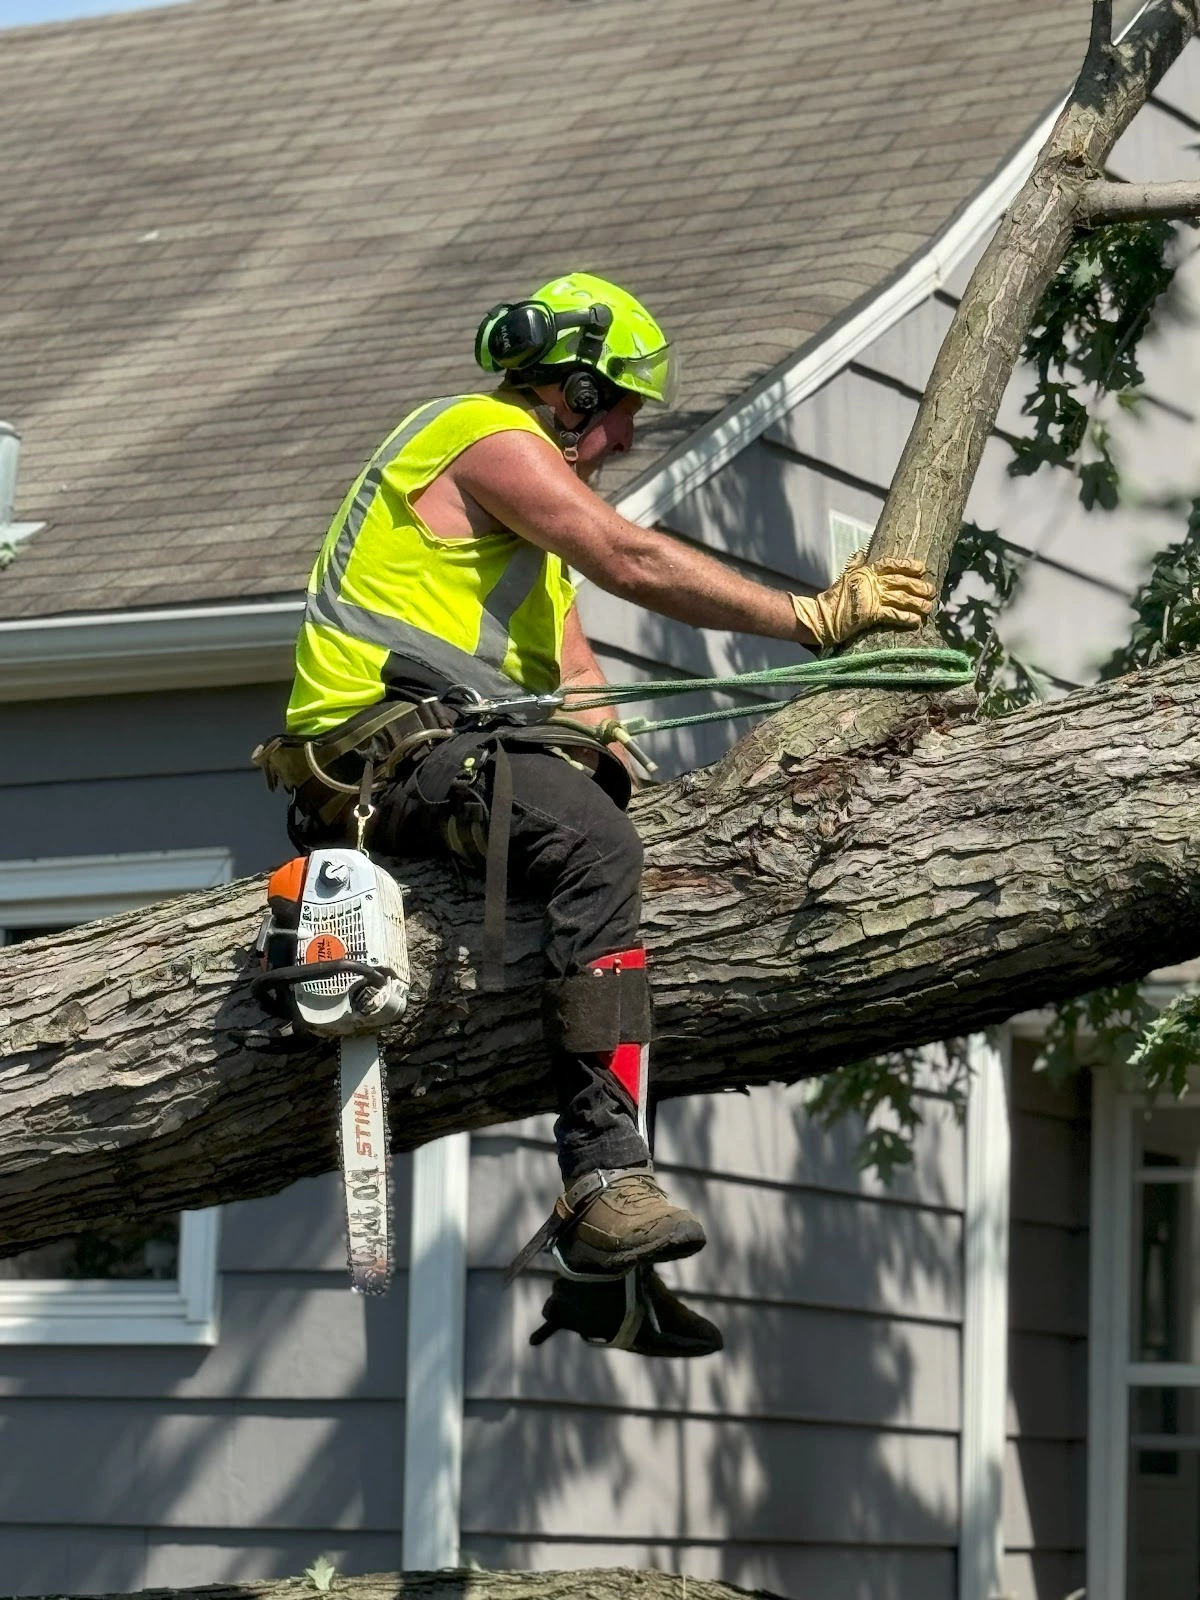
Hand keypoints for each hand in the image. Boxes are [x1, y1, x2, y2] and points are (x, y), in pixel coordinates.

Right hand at [790, 553, 934, 647]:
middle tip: (932, 590)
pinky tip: (916, 621)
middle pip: (901, 581)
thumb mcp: (844, 576)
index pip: (891, 564)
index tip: (922, 568)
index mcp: (866, 571)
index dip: (908, 565)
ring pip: (901, 598)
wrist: (822, 617)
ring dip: (917, 603)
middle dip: (919, 586)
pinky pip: (893, 615)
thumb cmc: (833, 598)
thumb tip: (860, 552)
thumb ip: (854, 564)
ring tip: (928, 607)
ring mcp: (871, 597)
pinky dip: (906, 618)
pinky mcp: (870, 614)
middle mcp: (871, 582)